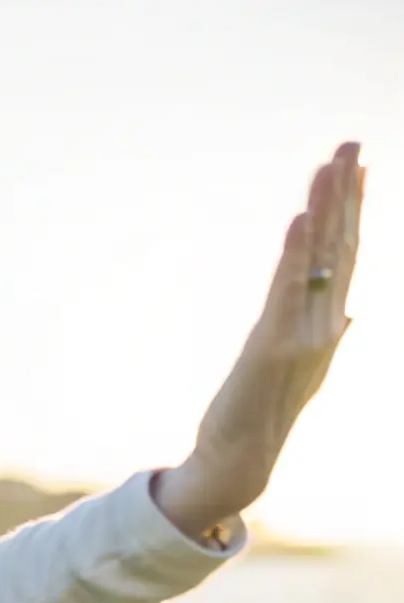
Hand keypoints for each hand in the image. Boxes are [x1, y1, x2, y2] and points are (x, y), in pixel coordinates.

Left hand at [156, 141, 365, 535]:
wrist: (242, 458)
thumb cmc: (263, 411)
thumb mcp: (299, 364)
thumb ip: (325, 330)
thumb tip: (350, 306)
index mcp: (328, 322)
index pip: (346, 254)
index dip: (354, 209)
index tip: (359, 165)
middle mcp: (325, 324)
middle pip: (340, 247)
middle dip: (346, 194)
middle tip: (351, 144)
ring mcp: (304, 335)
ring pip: (318, 262)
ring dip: (324, 210)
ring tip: (330, 166)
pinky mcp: (275, 348)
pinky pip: (286, 292)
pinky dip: (294, 254)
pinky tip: (299, 219)